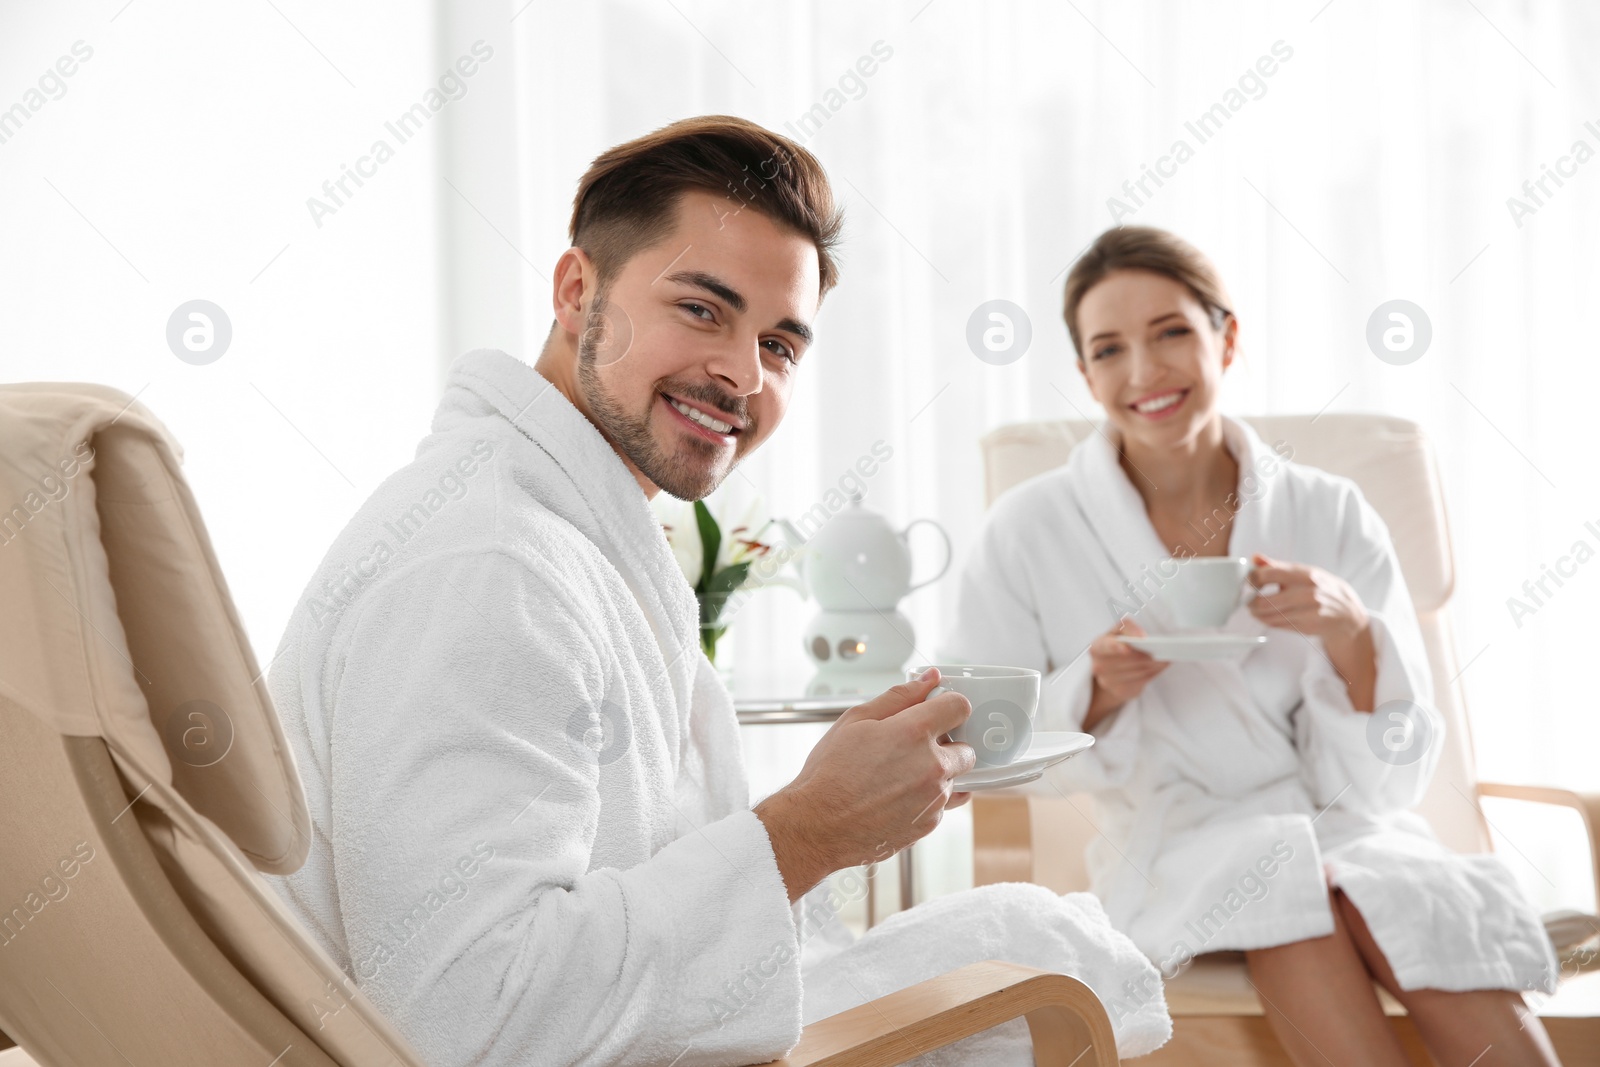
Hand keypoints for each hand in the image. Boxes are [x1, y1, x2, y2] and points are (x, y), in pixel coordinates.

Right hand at [753, 669, 976, 901]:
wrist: (817, 826)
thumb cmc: (830, 773)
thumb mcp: (856, 720)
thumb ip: (899, 696)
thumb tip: (930, 680)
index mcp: (915, 733)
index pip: (960, 707)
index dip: (948, 706)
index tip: (937, 713)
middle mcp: (932, 766)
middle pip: (967, 748)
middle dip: (947, 745)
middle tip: (912, 750)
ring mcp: (934, 799)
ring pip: (956, 779)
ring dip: (938, 775)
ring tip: (900, 777)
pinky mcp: (930, 824)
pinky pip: (942, 805)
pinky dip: (927, 799)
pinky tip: (896, 798)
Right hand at [1085, 616, 1168, 730]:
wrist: (1109, 668)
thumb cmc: (1117, 643)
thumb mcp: (1118, 631)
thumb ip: (1128, 627)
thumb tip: (1143, 638)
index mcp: (1097, 647)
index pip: (1105, 645)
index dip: (1117, 646)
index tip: (1133, 645)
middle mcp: (1099, 666)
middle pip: (1129, 659)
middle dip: (1147, 654)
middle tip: (1164, 649)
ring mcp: (1108, 682)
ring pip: (1139, 671)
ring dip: (1154, 663)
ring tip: (1166, 657)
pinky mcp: (1121, 691)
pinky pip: (1142, 682)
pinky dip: (1153, 672)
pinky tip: (1160, 666)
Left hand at [1248, 553, 1376, 710]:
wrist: (1348, 613)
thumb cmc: (1321, 588)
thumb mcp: (1303, 572)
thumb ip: (1276, 566)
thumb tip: (1255, 558)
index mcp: (1304, 574)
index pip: (1268, 574)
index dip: (1252, 579)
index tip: (1248, 582)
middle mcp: (1307, 592)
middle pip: (1265, 601)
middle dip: (1250, 602)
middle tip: (1247, 600)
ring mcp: (1308, 611)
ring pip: (1270, 616)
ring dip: (1257, 614)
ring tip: (1255, 609)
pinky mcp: (1307, 626)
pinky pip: (1278, 625)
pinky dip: (1268, 621)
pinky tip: (1268, 616)